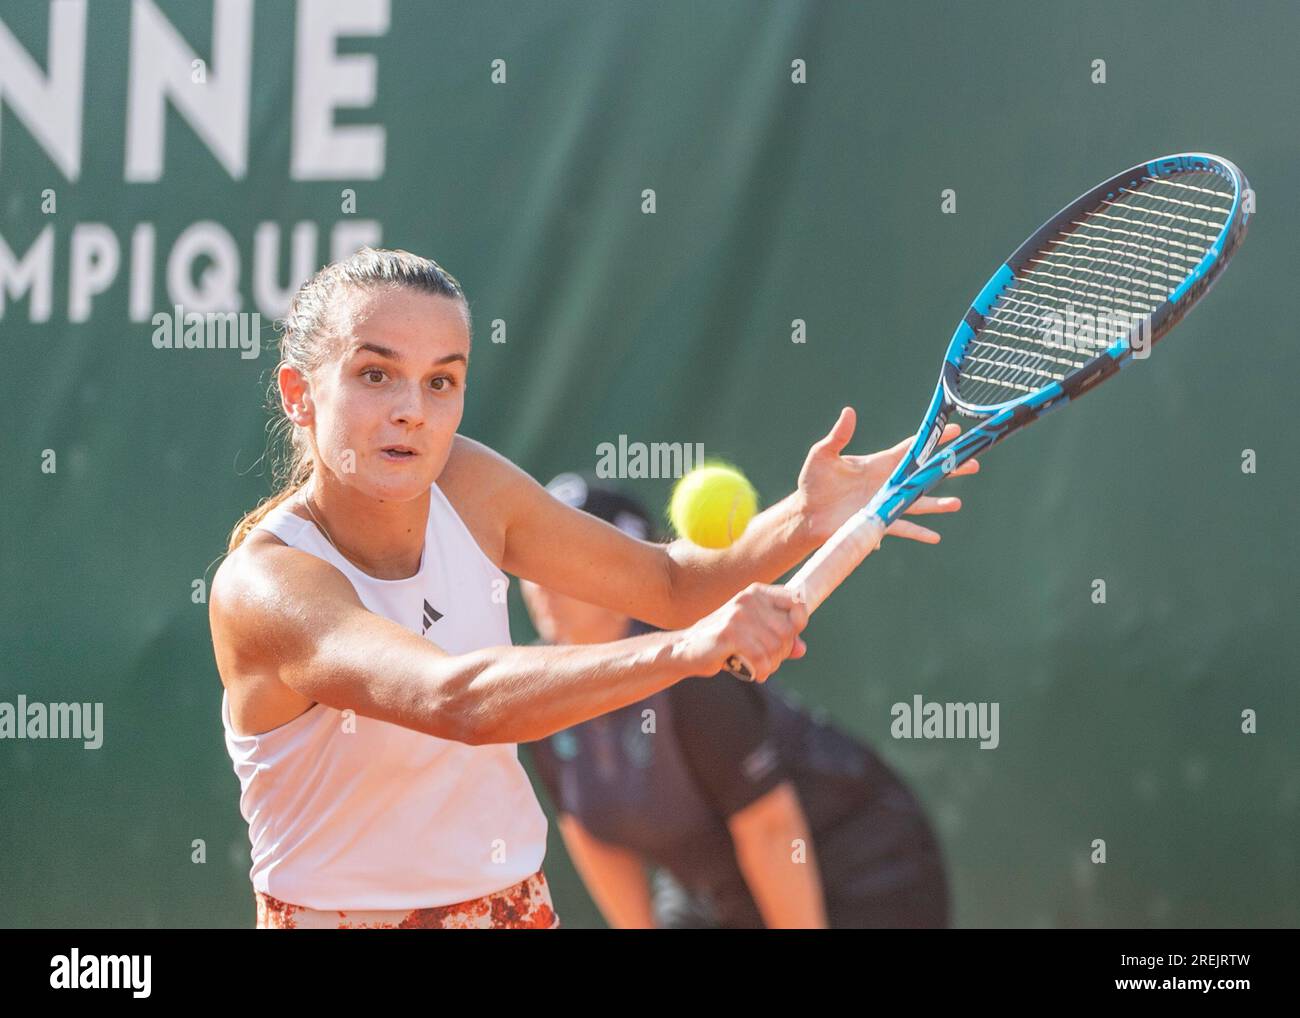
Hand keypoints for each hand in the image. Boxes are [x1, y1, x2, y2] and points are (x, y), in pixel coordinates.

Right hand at [677, 583, 808, 682]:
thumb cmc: (722, 642)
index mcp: (756, 593)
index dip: (799, 622)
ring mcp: (738, 615)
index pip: (796, 600)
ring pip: (775, 646)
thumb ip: (778, 638)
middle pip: (787, 630)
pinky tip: (756, 675)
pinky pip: (761, 657)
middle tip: (769, 661)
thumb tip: (801, 649)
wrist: (685, 649)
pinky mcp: (729, 634)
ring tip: (760, 668)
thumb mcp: (752, 634)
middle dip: (782, 652)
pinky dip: (762, 670)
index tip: (790, 638)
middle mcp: (748, 599)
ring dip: (772, 664)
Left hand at [796, 406, 978, 544]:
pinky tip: (935, 537)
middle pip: (924, 474)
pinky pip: (903, 527)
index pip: (912, 449)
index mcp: (878, 463)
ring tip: (957, 504)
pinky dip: (918, 532)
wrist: (806, 513)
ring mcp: (885, 503)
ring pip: (918, 502)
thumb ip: (838, 435)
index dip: (933, 440)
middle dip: (948, 469)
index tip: (955, 430)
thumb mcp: (823, 455)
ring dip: (938, 503)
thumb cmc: (813, 482)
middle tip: (973, 462)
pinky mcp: (879, 521)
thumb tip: (849, 412)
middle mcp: (887, 482)